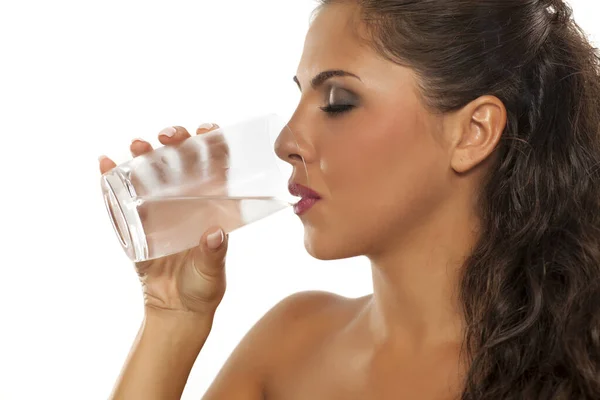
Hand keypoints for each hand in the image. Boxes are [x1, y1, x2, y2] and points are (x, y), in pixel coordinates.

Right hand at [99, 124, 232, 317]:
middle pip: (183, 159)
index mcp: (212, 205)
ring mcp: (160, 207)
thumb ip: (213, 255)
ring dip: (144, 152)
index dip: (213, 143)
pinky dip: (111, 176)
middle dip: (177, 139)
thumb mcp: (211, 272)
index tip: (207, 130)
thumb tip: (216, 234)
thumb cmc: (201, 288)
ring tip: (138, 145)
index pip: (216, 165)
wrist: (174, 309)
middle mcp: (188, 199)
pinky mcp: (136, 220)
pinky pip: (122, 194)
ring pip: (152, 170)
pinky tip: (104, 162)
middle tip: (168, 136)